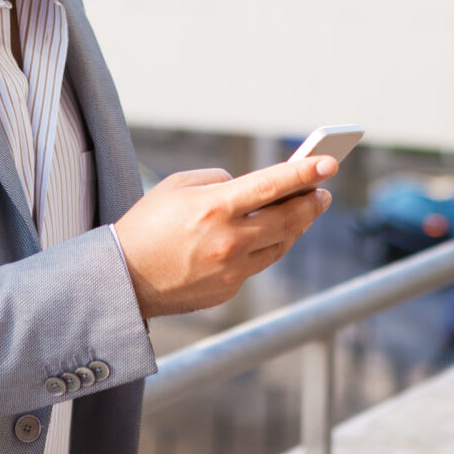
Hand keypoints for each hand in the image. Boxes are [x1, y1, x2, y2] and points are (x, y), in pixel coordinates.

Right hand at [112, 156, 335, 317]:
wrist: (123, 278)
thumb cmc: (147, 224)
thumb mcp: (176, 186)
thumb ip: (218, 181)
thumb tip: (250, 188)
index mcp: (214, 208)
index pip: (271, 185)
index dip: (304, 173)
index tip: (329, 163)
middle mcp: (228, 241)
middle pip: (288, 219)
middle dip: (312, 202)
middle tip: (323, 192)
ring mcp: (231, 270)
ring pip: (280, 245)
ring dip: (295, 226)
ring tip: (303, 211)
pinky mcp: (229, 290)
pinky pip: (257, 264)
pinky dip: (264, 248)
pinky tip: (266, 236)